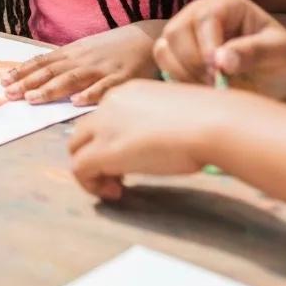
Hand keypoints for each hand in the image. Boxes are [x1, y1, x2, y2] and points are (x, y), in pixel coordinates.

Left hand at [2, 22, 161, 105]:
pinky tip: (77, 102)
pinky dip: (91, 94)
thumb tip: (37, 72)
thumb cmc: (112, 47)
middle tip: (8, 94)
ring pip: (72, 79)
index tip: (3, 81)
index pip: (42, 62)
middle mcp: (83, 59)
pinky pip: (105, 87)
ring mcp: (102, 68)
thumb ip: (63, 62)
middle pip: (51, 72)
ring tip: (32, 99)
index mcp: (72, 53)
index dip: (22, 72)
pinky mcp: (122, 78)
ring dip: (51, 89)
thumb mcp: (84, 50)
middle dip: (28, 83)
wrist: (146, 38)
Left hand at [68, 79, 222, 199]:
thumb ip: (159, 123)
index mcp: (127, 92)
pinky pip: (79, 168)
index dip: (111, 140)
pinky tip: (115, 192)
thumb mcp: (176, 114)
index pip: (104, 117)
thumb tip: (164, 140)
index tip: (132, 158)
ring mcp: (103, 126)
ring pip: (75, 148)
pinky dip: (90, 184)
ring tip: (115, 188)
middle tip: (118, 178)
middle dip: (94, 154)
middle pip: (83, 131)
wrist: (210, 122)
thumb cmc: (208, 119)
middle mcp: (108, 104)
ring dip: (91, 171)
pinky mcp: (103, 150)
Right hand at [155, 0, 285, 106]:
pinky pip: (163, 62)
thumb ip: (252, 53)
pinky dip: (179, 78)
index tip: (219, 72)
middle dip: (194, 63)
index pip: (204, 18)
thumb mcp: (278, 52)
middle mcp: (198, 10)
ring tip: (213, 87)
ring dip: (185, 73)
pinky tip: (202, 86)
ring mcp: (184, 29)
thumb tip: (221, 62)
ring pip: (164, 48)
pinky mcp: (175, 49)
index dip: (207, 46)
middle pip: (176, 32)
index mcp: (225, 2)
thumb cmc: (283, 59)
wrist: (279, 77)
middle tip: (218, 84)